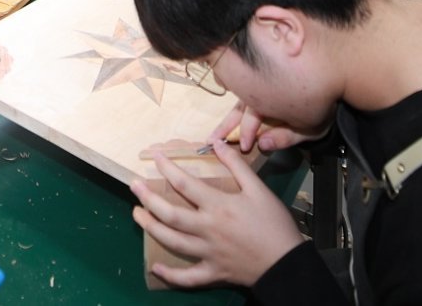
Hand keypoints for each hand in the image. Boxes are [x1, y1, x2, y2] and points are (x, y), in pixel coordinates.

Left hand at [130, 143, 303, 287]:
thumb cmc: (274, 224)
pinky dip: (170, 275)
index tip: (154, 156)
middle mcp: (207, 229)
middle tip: (134, 185)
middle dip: (148, 198)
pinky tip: (155, 267)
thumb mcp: (259, 189)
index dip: (167, 168)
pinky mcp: (212, 272)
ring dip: (150, 227)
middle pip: (170, 213)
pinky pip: (187, 277)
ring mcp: (207, 252)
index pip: (184, 184)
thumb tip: (218, 143)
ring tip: (136, 214)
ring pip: (171, 241)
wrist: (287, 264)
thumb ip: (237, 166)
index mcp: (218, 206)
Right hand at [212, 99, 329, 153]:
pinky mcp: (262, 88)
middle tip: (211, 142)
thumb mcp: (308, 128)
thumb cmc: (322, 105)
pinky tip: (228, 117)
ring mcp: (260, 89)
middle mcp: (261, 93)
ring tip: (213, 134)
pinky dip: (235, 109)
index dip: (245, 135)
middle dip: (224, 128)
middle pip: (238, 111)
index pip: (251, 120)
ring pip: (238, 104)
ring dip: (225, 120)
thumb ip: (285, 137)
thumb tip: (262, 145)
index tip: (242, 147)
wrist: (332, 77)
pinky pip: (244, 98)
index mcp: (270, 102)